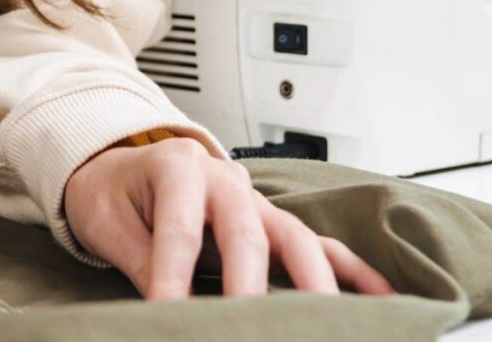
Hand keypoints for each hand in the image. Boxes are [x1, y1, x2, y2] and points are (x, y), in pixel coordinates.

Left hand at [62, 136, 396, 299]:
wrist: (119, 166)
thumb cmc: (113, 191)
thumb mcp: (106, 221)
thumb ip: (140, 263)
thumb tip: (161, 311)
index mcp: (179, 168)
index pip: (181, 232)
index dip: (174, 278)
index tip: (168, 315)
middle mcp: (226, 181)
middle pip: (247, 236)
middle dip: (249, 288)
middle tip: (246, 326)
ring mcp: (257, 202)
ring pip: (297, 240)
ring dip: (313, 283)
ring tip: (327, 322)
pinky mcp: (275, 224)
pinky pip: (323, 246)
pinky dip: (355, 273)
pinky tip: (385, 301)